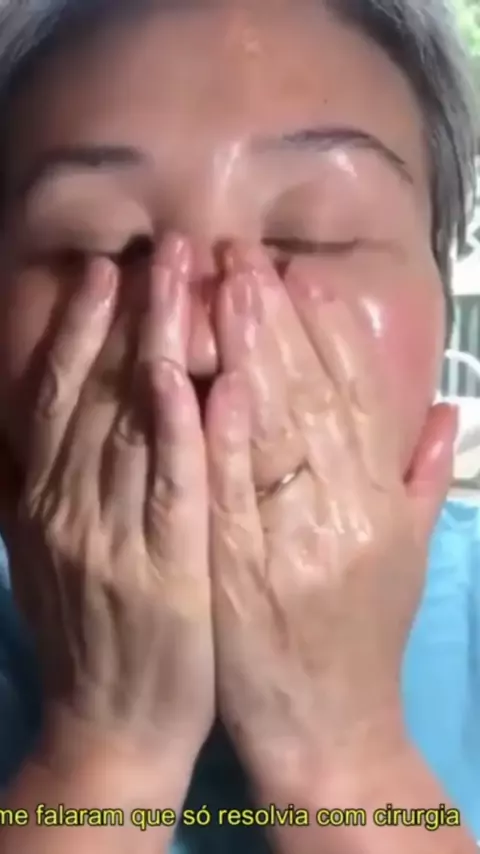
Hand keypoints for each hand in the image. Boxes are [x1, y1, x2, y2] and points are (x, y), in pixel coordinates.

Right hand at [0, 235, 213, 769]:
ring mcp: (113, 533)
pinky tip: (198, 377)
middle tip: (166, 247)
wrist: (107, 720)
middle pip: (99, 389)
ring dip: (161, 344)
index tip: (107, 269)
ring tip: (188, 280)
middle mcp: (70, 503)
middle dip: (132, 312)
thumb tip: (49, 406)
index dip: (79, 327)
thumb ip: (44, 480)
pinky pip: (173, 486)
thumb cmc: (90, 629)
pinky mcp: (163, 567)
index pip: (60, 394)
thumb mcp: (46, 551)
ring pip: (134, 421)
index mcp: (43, 496)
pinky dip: (183, 429)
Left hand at [207, 244, 455, 785]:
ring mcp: (296, 542)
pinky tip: (214, 384)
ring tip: (221, 289)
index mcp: (383, 501)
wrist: (332, 729)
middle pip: (314, 397)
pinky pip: (236, 498)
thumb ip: (426, 478)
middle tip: (245, 254)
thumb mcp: (409, 555)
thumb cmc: (365, 635)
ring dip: (248, 355)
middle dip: (279, 319)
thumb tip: (452, 408)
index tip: (305, 276)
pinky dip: (227, 438)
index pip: (361, 397)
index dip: (334, 331)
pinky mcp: (245, 576)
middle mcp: (347, 511)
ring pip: (276, 433)